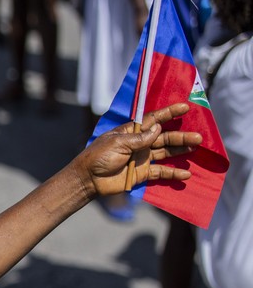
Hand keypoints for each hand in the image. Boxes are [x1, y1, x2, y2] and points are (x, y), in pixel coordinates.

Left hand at [74, 103, 200, 198]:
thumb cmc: (98, 157)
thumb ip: (138, 138)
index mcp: (132, 131)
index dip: (169, 113)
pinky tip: (186, 173)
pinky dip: (173, 173)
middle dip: (181, 136)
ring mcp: (142, 158)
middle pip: (164, 137)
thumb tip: (157, 128)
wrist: (88, 179)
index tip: (185, 107)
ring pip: (166, 152)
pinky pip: (161, 172)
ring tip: (196, 148)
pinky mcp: (142, 173)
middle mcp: (140, 143)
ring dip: (181, 150)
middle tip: (198, 137)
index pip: (153, 119)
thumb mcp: (117, 143)